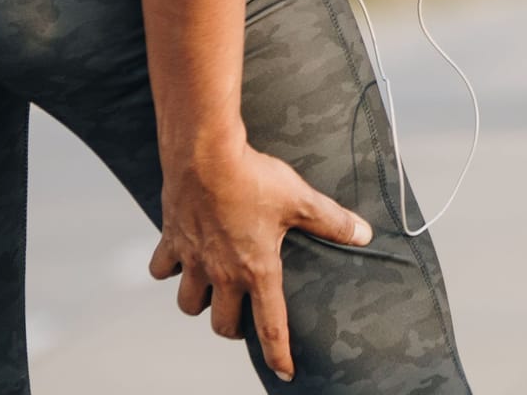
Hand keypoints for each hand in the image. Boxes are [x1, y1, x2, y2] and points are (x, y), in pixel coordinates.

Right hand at [148, 134, 374, 381]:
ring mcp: (193, 260)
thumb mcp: (300, 199)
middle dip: (233, 329)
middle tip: (243, 318)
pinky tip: (182, 258)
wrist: (205, 153)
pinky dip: (169, 269)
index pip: (270, 327)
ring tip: (213, 291)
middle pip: (222, 325)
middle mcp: (222, 273)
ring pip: (189, 304)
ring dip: (200, 303)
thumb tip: (364, 234)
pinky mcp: (172, 240)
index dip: (279, 355)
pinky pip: (162, 269)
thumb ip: (332, 221)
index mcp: (257, 270)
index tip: (284, 372)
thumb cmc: (252, 176)